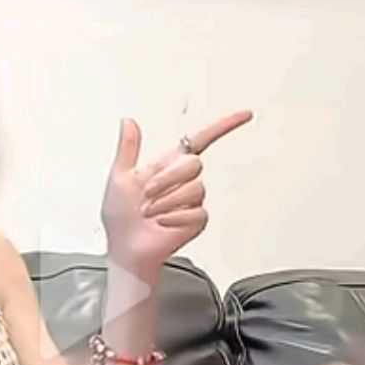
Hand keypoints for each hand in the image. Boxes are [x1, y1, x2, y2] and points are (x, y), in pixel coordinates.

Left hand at [100, 109, 253, 276]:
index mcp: (167, 165)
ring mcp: (193, 200)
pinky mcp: (198, 220)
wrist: (127, 249)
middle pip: (194, 164)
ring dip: (167, 202)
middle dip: (167, 179)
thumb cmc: (121, 218)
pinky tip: (162, 224)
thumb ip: (128, 149)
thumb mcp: (119, 178)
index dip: (224, 126)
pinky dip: (175, 219)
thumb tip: (128, 121)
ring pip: (194, 190)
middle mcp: (183, 181)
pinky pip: (196, 212)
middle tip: (147, 195)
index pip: (201, 140)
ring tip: (151, 213)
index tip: (245, 115)